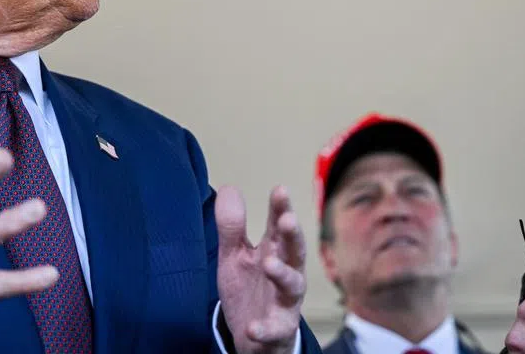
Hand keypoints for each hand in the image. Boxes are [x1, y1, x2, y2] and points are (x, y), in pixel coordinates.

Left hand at [215, 185, 306, 353]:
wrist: (253, 336)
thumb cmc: (249, 289)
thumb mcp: (234, 256)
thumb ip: (232, 226)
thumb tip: (230, 188)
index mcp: (274, 251)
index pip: (278, 226)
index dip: (281, 208)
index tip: (280, 190)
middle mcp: (286, 272)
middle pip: (295, 251)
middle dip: (293, 235)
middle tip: (287, 220)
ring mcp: (285, 301)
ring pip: (292, 285)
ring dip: (282, 274)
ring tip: (269, 264)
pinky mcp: (278, 329)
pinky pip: (274, 329)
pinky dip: (265, 328)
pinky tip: (253, 327)